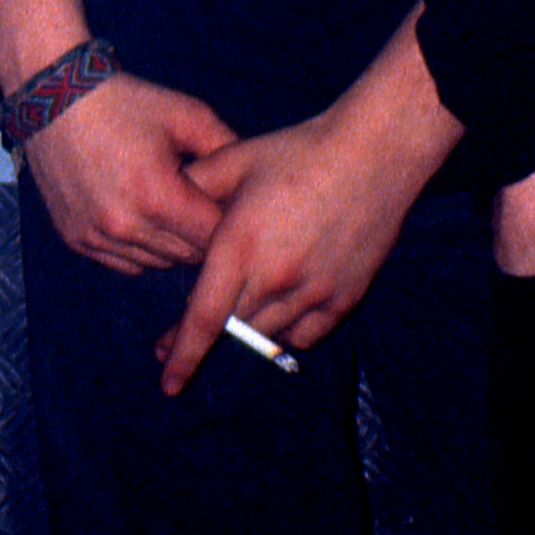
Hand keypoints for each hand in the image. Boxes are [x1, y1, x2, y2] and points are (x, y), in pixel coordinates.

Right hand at [21, 72, 237, 273]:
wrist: (53, 97)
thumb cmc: (123, 102)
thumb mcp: (186, 114)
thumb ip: (227, 148)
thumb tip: (253, 182)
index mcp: (157, 195)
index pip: (213, 238)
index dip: (227, 222)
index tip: (228, 204)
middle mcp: (125, 224)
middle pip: (187, 257)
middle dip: (200, 236)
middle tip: (201, 206)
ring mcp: (96, 236)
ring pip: (156, 264)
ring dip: (169, 244)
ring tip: (170, 209)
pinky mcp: (75, 239)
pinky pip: (124, 263)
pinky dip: (138, 248)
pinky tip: (139, 216)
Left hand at [156, 14, 458, 393]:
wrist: (373, 155)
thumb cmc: (298, 153)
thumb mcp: (233, 160)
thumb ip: (193, 188)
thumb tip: (162, 209)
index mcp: (241, 246)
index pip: (204, 316)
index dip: (183, 352)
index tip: (167, 381)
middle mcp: (276, 278)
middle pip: (232, 329)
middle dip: (202, 338)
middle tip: (176, 341)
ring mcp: (315, 292)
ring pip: (267, 334)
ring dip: (244, 328)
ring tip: (232, 308)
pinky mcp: (345, 297)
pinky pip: (306, 334)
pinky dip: (286, 331)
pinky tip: (277, 311)